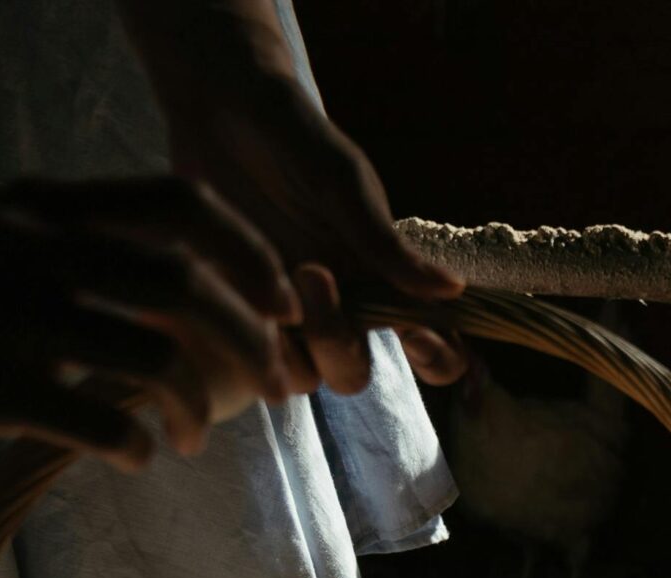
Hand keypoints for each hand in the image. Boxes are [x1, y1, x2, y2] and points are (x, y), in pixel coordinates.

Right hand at [0, 177, 301, 467]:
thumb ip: (83, 244)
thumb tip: (192, 280)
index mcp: (44, 205)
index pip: (181, 204)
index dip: (251, 253)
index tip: (284, 303)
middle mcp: (32, 246)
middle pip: (186, 285)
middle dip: (251, 341)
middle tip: (270, 386)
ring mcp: (6, 314)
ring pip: (155, 359)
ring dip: (198, 407)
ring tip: (195, 435)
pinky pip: (97, 421)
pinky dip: (138, 446)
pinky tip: (138, 457)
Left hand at [153, 68, 467, 392]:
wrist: (216, 108)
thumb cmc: (292, 136)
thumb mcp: (343, 182)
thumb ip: (387, 243)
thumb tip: (454, 290)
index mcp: (383, 279)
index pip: (434, 344)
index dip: (436, 357)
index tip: (414, 335)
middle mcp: (342, 306)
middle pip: (357, 372)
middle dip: (339, 342)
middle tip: (312, 274)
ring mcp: (290, 312)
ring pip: (307, 376)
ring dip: (294, 347)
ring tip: (273, 287)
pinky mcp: (241, 308)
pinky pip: (252, 359)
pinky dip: (248, 345)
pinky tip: (239, 296)